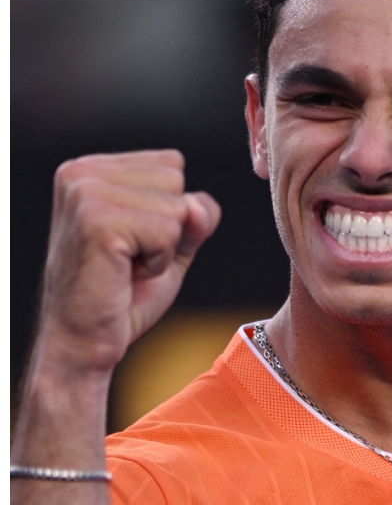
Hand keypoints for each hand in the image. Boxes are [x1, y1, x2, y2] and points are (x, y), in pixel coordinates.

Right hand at [35, 150, 220, 378]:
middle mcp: (80, 173)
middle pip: (176, 180)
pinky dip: (159, 261)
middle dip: (168, 227)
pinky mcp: (96, 221)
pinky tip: (125, 274)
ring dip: (163, 246)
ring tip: (125, 266)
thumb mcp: (170, 244)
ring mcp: (85, 194)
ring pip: (177, 206)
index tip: (132, 241)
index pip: (172, 164)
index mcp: (90, 169)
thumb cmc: (122, 294)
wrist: (85, 340)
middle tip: (129, 258)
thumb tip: (197, 205)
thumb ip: (194, 215)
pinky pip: (169, 231)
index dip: (168, 211)